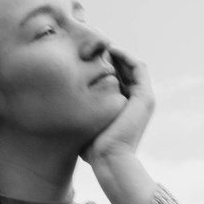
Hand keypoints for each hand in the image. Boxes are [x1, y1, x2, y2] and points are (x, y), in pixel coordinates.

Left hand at [86, 49, 154, 165]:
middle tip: (93, 43)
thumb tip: (57, 103)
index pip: (115, 78)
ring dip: (118, 52)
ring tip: (101, 43)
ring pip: (132, 65)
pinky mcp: (146, 97)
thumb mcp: (83, 123)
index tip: (85, 54)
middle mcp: (135, 102)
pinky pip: (139, 67)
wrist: (109, 160)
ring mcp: (143, 99)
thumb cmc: (92, 148)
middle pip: (124, 69)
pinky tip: (111, 50)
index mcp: (123, 107)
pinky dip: (127, 56)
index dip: (102, 64)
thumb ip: (78, 112)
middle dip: (109, 55)